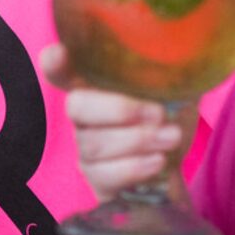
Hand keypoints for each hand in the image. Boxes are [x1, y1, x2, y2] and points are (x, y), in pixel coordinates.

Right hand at [40, 43, 184, 203]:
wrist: (174, 161)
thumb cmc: (167, 117)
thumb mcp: (174, 92)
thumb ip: (168, 77)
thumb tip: (179, 67)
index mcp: (96, 84)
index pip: (63, 70)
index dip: (55, 63)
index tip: (59, 54)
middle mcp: (84, 114)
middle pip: (77, 106)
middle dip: (120, 109)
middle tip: (158, 113)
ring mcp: (86, 148)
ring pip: (95, 143)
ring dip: (138, 140)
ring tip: (171, 137)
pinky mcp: (95, 179)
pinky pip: (105, 174)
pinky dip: (136, 166)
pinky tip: (158, 160)